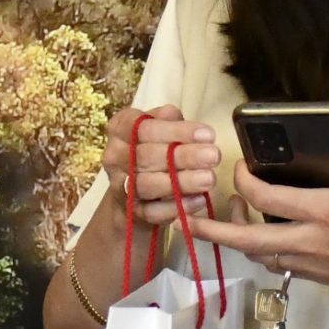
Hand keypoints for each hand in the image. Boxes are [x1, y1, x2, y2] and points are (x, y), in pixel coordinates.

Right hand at [99, 105, 220, 232]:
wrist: (138, 189)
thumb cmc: (156, 149)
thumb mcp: (161, 127)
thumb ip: (168, 120)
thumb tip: (174, 116)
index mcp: (119, 129)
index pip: (144, 128)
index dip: (177, 131)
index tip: (208, 135)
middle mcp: (114, 156)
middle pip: (146, 156)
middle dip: (184, 156)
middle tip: (214, 156)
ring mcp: (119, 186)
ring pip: (147, 185)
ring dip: (181, 182)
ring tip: (209, 178)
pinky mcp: (131, 212)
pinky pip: (153, 212)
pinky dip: (177, 207)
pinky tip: (199, 200)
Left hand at [188, 121, 328, 318]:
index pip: (266, 198)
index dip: (243, 181)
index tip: (238, 166)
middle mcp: (313, 241)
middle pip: (247, 239)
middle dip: (213, 229)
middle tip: (190, 217)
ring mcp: (313, 263)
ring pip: (259, 255)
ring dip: (238, 239)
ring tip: (232, 218)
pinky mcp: (319, 278)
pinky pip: (278, 265)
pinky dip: (262, 251)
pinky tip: (264, 235)